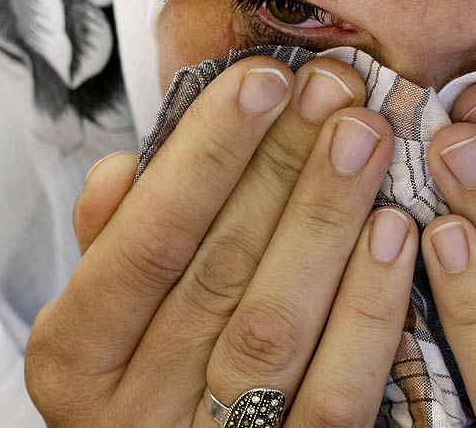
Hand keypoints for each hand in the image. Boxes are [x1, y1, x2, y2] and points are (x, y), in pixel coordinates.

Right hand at [27, 57, 416, 426]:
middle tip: (335, 89)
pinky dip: (368, 305)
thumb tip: (124, 169)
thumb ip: (119, 245)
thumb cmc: (160, 367)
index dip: (207, 154)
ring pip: (276, 324)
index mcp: (80, 358)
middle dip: (282, 165)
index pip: (145, 240)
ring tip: (368, 136)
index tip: (262, 80)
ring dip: (327, 216)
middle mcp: (138, 408)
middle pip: (218, 270)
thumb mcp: (113, 313)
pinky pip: (337, 388)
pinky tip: (395, 231)